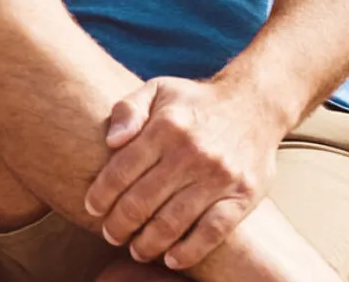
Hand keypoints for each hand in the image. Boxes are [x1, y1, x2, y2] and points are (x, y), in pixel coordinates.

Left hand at [85, 76, 283, 270]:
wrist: (255, 103)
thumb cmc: (196, 102)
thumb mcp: (158, 89)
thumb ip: (128, 109)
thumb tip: (111, 140)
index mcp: (166, 126)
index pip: (122, 169)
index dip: (101, 194)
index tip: (92, 208)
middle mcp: (191, 152)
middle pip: (142, 201)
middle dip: (119, 224)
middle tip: (111, 234)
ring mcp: (218, 176)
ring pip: (172, 222)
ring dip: (147, 243)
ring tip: (137, 249)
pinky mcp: (242, 195)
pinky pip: (211, 232)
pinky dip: (189, 251)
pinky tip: (171, 259)